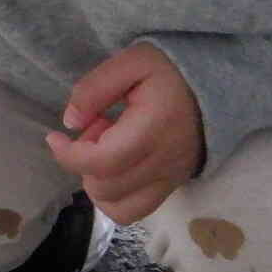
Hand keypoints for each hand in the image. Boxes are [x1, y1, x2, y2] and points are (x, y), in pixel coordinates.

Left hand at [44, 44, 203, 225]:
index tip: (55, 137)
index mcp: (153, 128)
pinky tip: (117, 166)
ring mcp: (172, 179)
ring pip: (121, 210)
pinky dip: (115, 196)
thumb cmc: (170, 70)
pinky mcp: (174, 186)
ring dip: (97, 185)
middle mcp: (165, 162)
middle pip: (107, 188)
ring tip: (105, 149)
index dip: (69, 156)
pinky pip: (137, 210)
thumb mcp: (131, 61)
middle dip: (83, 163)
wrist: (217, 85)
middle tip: (93, 130)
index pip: (104, 162)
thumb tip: (70, 122)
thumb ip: (95, 88)